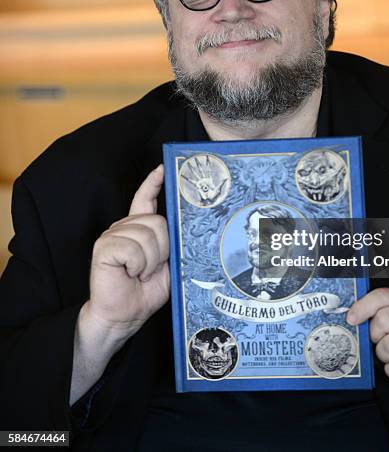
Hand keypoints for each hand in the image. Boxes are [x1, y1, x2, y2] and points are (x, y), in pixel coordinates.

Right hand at [86, 164, 169, 335]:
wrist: (123, 316)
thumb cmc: (145, 292)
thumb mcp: (168, 265)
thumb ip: (172, 243)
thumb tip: (187, 226)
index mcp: (139, 230)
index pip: (145, 199)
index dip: (153, 183)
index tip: (163, 169)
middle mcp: (124, 227)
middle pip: (157, 222)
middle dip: (162, 249)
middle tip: (150, 269)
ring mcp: (112, 234)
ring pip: (148, 235)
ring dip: (150, 261)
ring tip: (138, 273)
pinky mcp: (104, 246)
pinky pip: (133, 248)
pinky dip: (137, 265)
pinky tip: (128, 273)